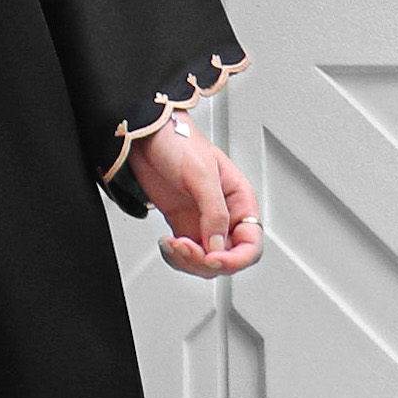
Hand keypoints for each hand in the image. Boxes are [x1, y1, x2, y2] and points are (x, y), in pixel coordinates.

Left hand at [129, 116, 260, 277]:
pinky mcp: (183, 225)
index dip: (236, 259)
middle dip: (205, 260)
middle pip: (227, 257)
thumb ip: (213, 212)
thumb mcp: (201, 174)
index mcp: (240, 201)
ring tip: (172, 245)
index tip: (214, 260)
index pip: (251, 243)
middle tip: (184, 248)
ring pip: (206, 260)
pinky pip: (187, 254)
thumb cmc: (178, 142)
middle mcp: (225, 215)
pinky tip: (167, 244)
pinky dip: (176, 256)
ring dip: (188, 260)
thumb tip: (217, 246)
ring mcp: (202, 222)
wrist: (146, 136)